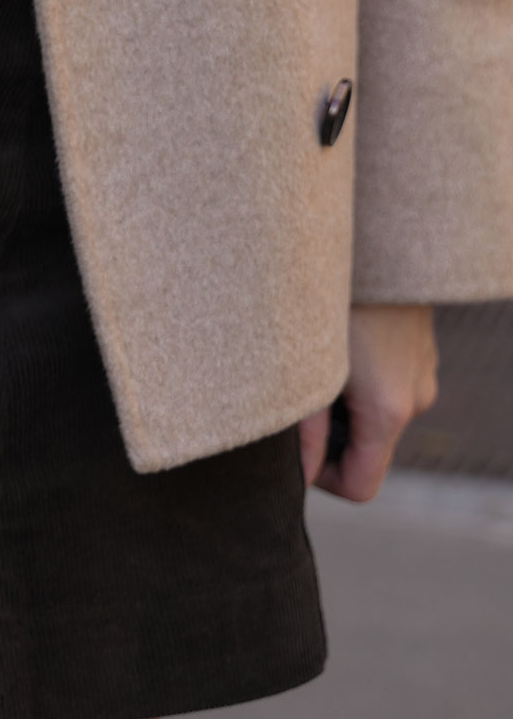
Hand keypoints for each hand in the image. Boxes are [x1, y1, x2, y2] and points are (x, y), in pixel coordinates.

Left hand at [299, 303, 437, 502]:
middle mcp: (416, 398)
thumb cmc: (335, 294)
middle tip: (294, 393)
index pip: (362, 487)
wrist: (378, 231)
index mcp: (390, 410)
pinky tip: (334, 336)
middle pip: (367, 449)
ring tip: (311, 356)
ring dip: (342, 399)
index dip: (322, 479)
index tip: (294, 450)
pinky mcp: (419, 348)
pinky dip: (358, 374)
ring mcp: (423, 371)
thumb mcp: (310, 364)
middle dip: (329, 434)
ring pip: (374, 412)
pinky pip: (386, 382)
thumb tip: (298, 473)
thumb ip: (305, 428)